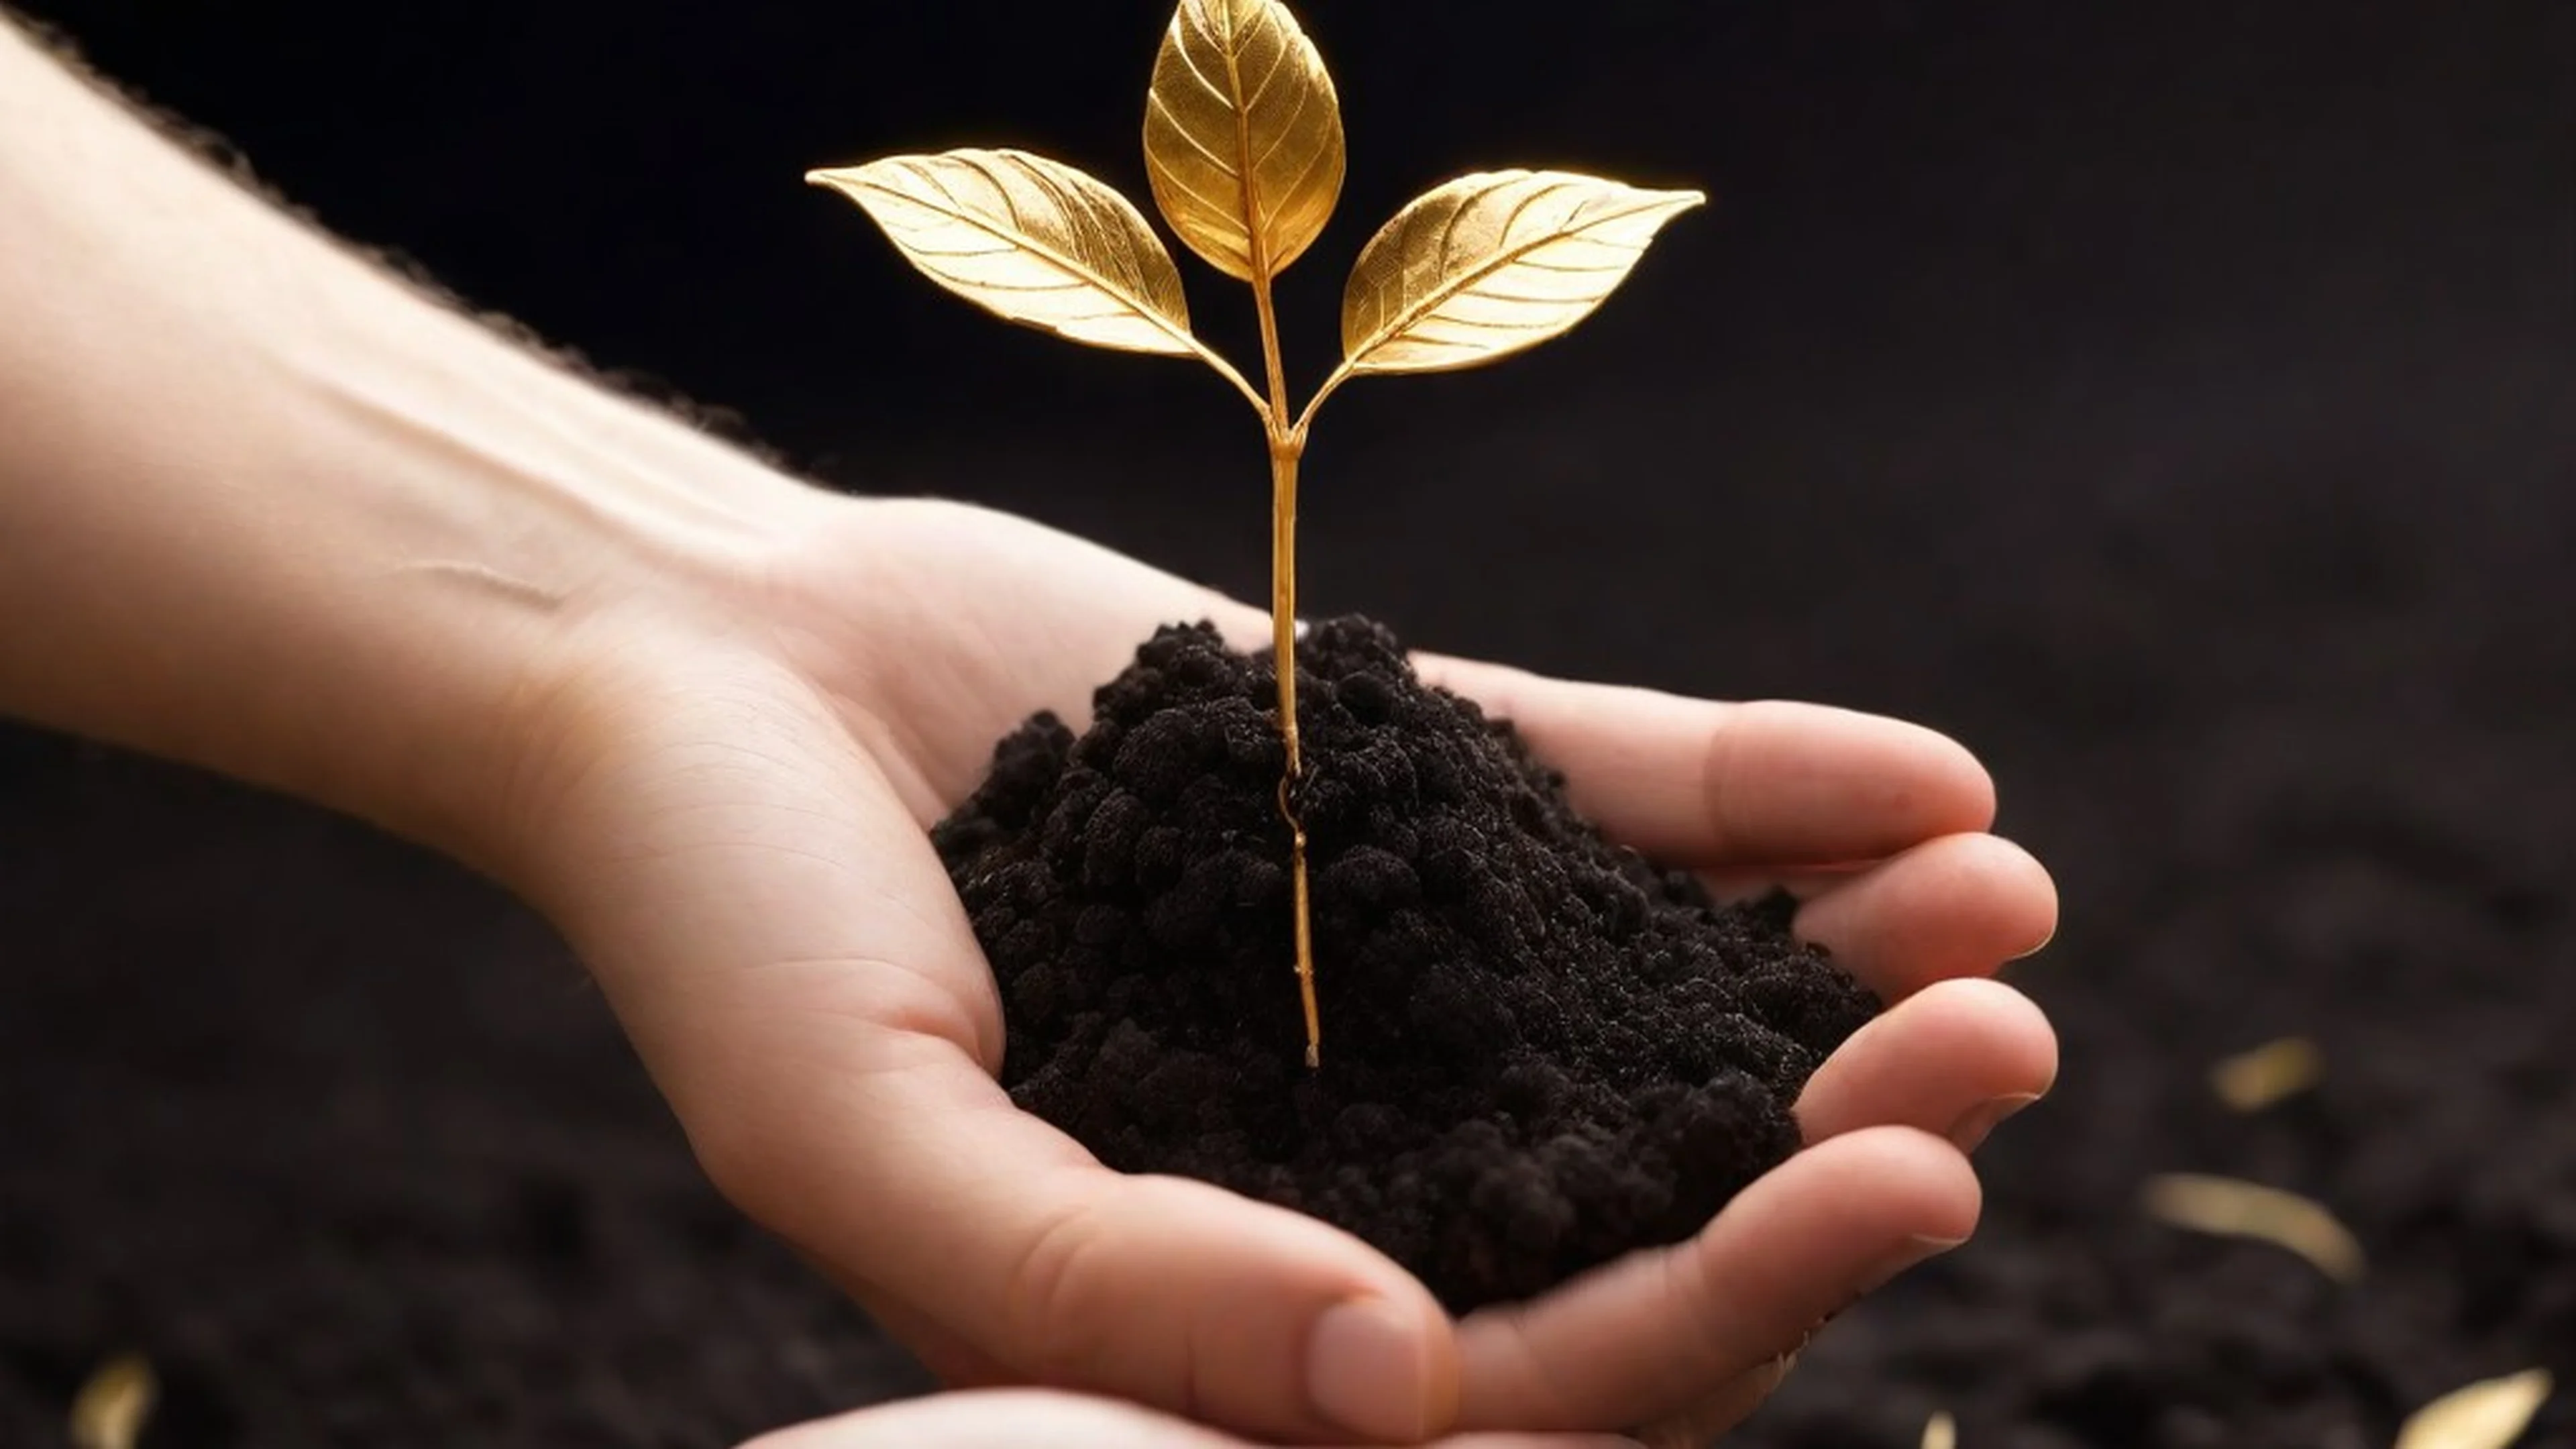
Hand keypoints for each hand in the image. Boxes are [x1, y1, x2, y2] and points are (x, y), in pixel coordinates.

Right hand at [499, 497, 2058, 1443]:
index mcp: (1246, 1305)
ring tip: (2004, 907)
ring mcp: (1396, 968)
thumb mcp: (878, 1142)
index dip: (1724, 1295)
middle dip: (1834, 1137)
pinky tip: (1926, 777)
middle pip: (1642, 1195)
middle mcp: (1357, 1151)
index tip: (1900, 1186)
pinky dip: (1756, 794)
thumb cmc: (737, 936)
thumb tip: (1400, 1390)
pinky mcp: (1398, 789)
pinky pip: (1609, 804)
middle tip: (2001, 1043)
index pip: (1534, 1366)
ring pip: (1659, 1003)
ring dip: (1842, 969)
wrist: (700, 666)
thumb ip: (1119, 1281)